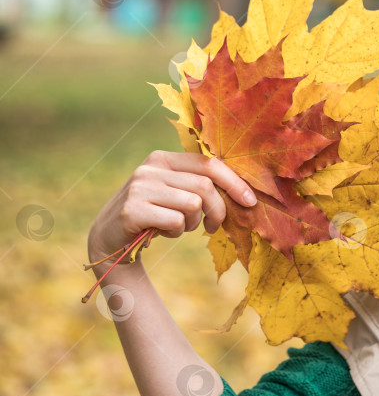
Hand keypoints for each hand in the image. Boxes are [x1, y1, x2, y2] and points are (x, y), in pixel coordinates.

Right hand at [87, 150, 256, 267]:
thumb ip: (201, 185)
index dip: (234, 182)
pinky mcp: (132, 210)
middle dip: (217, 211)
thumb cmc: (156, 214)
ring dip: (192, 223)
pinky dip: (176, 232)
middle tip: (213, 226)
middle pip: (205, 187)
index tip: (250, 201)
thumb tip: (245, 193)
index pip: (208, 164)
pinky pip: (175, 222)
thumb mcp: (176, 193)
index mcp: (164, 158)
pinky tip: (162, 232)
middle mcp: (150, 168)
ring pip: (193, 205)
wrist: (110, 236)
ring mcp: (139, 188)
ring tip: (178, 226)